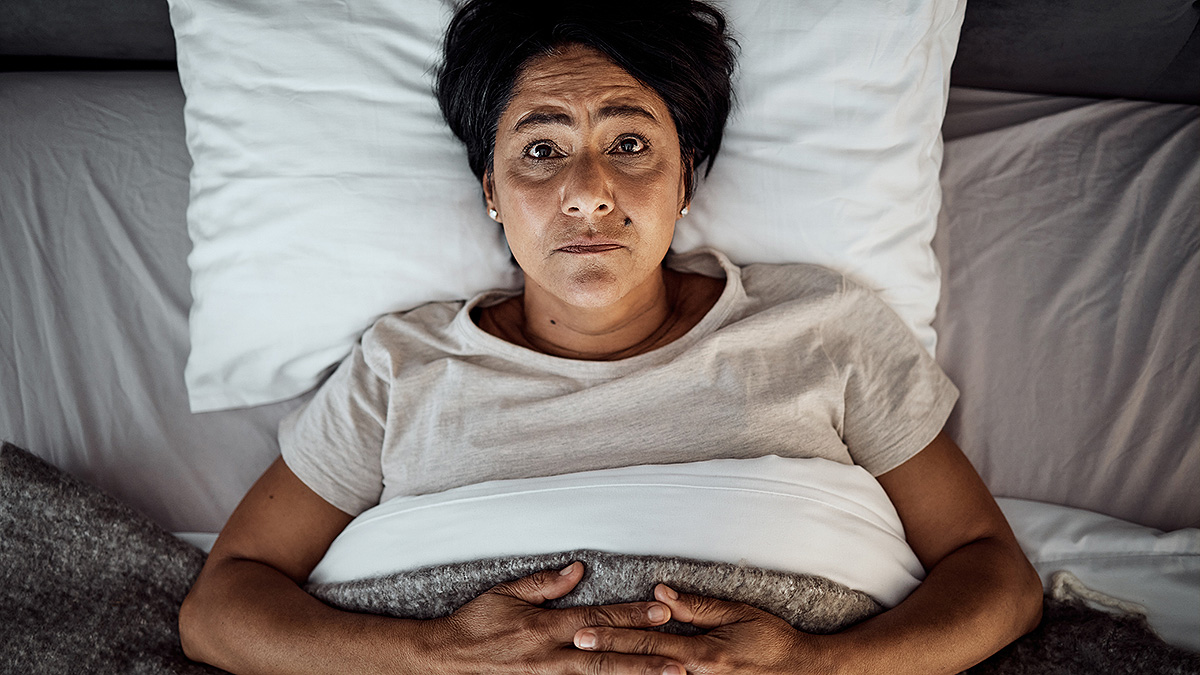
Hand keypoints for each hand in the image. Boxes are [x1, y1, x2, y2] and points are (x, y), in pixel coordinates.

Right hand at [416, 562, 688, 673]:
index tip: (661, 612)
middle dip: (644, 657)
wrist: (445, 658)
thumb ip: (545, 583)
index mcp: (544, 625)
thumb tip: (578, 570)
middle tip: (679, 659)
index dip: (630, 616)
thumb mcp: (507, 593)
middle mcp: (549, 654)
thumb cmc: (475, 622)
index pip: (596, 619)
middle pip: (606, 655)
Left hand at [573, 584, 834, 674]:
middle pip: (644, 664)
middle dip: (608, 656)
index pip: (650, 641)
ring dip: (623, 673)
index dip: (615, 636)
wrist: (805, 673)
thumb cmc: (772, 640)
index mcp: (703, 653)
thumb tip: (660, 592)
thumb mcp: (738, 615)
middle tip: (576, 646)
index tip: (585, 632)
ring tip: (589, 667)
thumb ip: (697, 607)